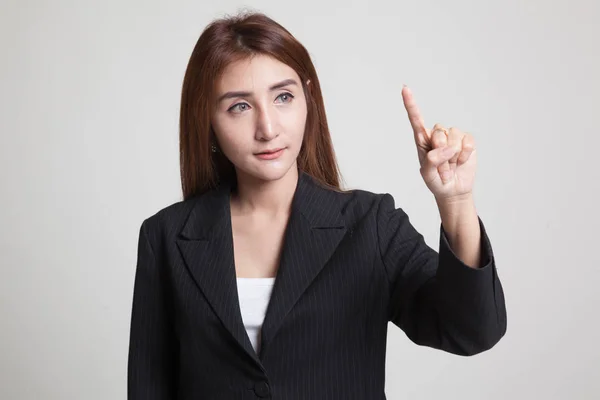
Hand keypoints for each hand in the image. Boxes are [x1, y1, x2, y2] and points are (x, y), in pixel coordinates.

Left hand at [401, 85, 476, 201]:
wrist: (453, 190)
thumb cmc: (436, 181)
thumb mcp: (427, 174)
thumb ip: (432, 161)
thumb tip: (444, 149)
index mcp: (422, 140)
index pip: (416, 119)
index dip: (411, 104)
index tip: (405, 89)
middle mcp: (437, 135)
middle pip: (439, 132)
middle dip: (442, 154)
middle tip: (441, 168)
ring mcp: (452, 137)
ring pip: (454, 137)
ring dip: (453, 157)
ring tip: (450, 166)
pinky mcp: (466, 141)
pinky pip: (467, 142)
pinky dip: (465, 155)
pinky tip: (461, 161)